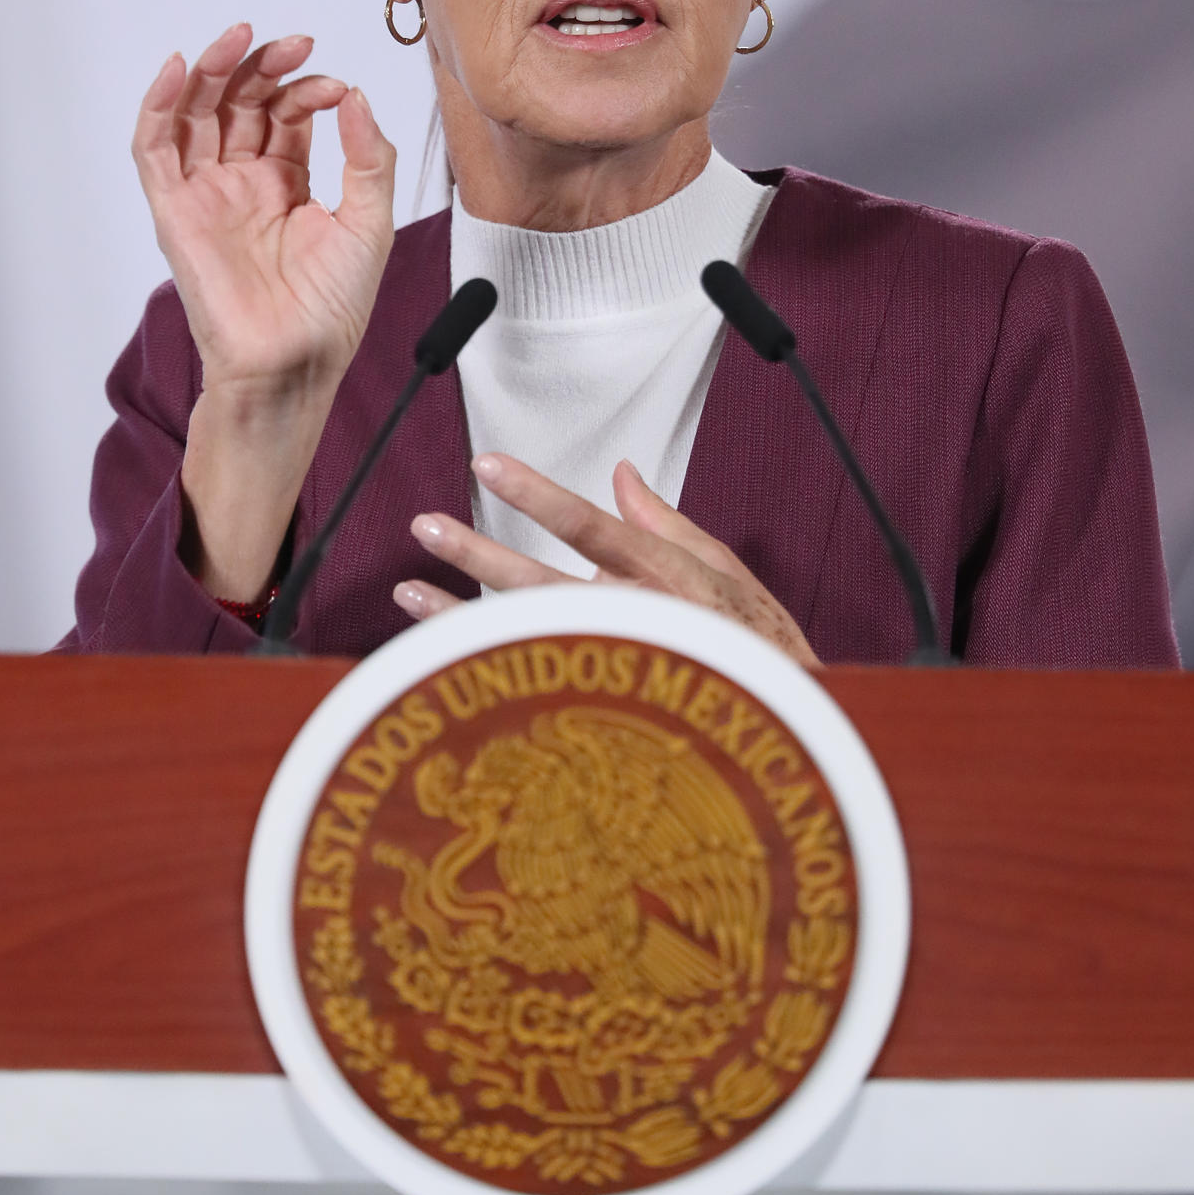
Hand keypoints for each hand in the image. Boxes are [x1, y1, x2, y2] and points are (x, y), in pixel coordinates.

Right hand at [132, 22, 396, 601]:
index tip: (336, 87)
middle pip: (239, 103)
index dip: (306, 89)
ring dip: (213, 71)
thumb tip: (359, 97)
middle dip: (261, 67)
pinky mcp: (175, 211)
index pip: (286, 114)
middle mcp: (242, 182)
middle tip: (290, 45)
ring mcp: (205, 194)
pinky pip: (155, 148)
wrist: (295, 361)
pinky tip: (182, 71)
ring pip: (196, 113)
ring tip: (239, 39)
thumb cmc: (332, 308)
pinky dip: (160, 105)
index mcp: (287, 183)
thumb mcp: (369, 222)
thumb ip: (368, 159)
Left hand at [395, 454, 820, 670]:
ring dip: (457, 614)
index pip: (592, 527)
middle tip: (426, 525)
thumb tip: (621, 474)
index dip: (537, 496)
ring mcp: (613, 665)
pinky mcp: (603, 701)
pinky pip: (528, 681)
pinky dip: (480, 665)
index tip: (489, 465)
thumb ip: (664, 521)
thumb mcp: (723, 570)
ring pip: (523, 636)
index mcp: (664, 576)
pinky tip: (437, 653)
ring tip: (406, 591)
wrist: (787, 729)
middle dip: (478, 552)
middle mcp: (632, 620)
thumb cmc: (760, 647)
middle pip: (541, 583)